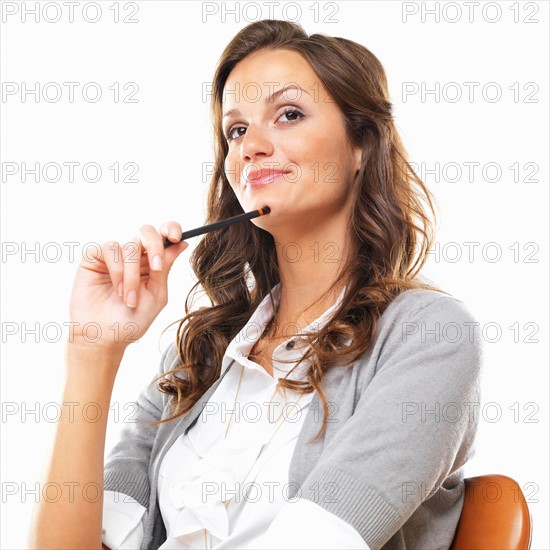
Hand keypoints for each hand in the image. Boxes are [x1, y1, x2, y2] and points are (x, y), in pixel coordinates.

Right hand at [68, 221, 187, 349]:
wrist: (103, 337)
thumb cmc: (131, 320)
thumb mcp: (156, 295)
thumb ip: (165, 268)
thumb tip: (181, 243)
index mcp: (151, 263)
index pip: (163, 236)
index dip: (171, 229)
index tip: (176, 237)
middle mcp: (134, 256)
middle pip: (147, 232)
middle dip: (155, 246)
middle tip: (156, 267)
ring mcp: (114, 256)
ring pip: (130, 246)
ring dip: (132, 275)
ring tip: (129, 298)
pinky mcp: (94, 257)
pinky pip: (110, 249)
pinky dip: (117, 270)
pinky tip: (117, 289)